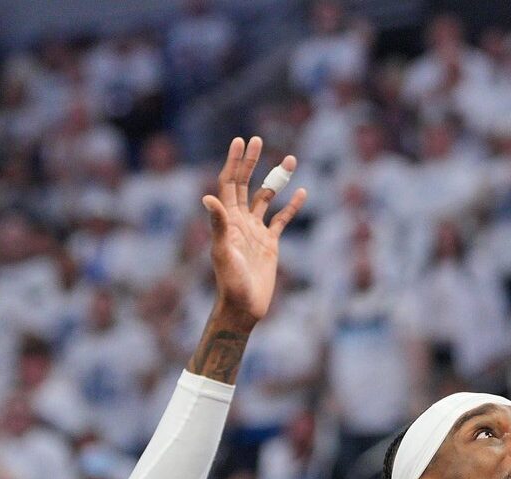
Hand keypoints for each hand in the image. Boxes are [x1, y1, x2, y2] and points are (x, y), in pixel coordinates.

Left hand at [204, 137, 308, 325]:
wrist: (243, 307)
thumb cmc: (230, 283)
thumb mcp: (222, 252)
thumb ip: (217, 224)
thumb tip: (208, 197)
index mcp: (227, 220)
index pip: (229, 184)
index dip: (234, 162)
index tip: (240, 141)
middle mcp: (240, 221)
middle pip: (246, 185)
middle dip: (251, 162)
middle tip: (257, 139)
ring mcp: (256, 231)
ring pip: (267, 198)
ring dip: (277, 179)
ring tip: (290, 159)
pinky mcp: (270, 243)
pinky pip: (282, 219)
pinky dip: (292, 206)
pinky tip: (302, 192)